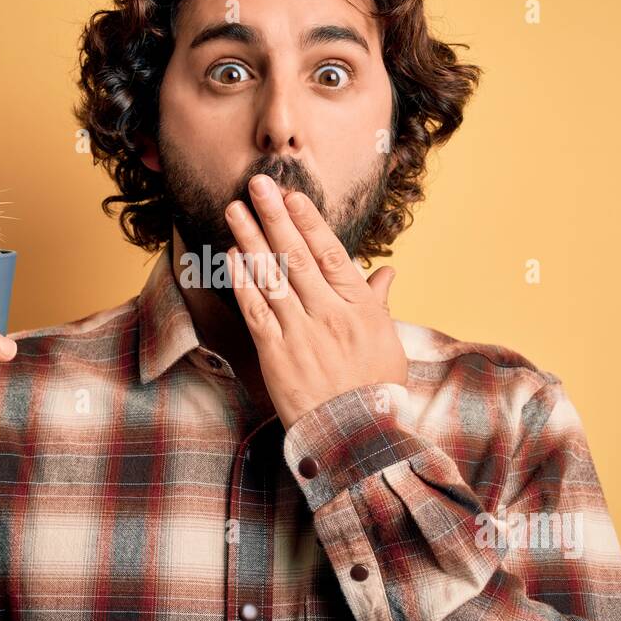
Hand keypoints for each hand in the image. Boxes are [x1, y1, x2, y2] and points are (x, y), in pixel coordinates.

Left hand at [223, 173, 407, 429]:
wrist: (353, 437)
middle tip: (257, 184)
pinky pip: (256, 311)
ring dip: (250, 240)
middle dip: (274, 216)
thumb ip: (380, 302)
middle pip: (296, 256)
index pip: (330, 254)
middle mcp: (329, 315)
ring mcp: (300, 334)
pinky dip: (242, 281)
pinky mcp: (276, 355)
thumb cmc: (374, 390)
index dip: (309, 222)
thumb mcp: (388, 343)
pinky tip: (231, 257)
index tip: (292, 196)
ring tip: (234, 209)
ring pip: (271, 277)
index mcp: (360, 308)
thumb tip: (387, 271)